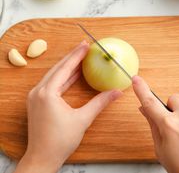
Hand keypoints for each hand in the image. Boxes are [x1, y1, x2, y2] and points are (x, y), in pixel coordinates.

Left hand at [14, 41, 122, 172]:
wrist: (43, 157)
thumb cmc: (59, 141)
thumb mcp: (83, 119)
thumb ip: (100, 103)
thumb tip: (117, 92)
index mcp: (47, 93)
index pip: (64, 68)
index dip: (77, 56)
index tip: (86, 45)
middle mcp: (38, 92)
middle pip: (58, 68)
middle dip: (72, 57)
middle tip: (84, 46)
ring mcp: (36, 97)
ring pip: (54, 75)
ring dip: (68, 66)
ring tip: (81, 57)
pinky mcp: (38, 102)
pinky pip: (52, 84)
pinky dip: (63, 77)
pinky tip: (73, 74)